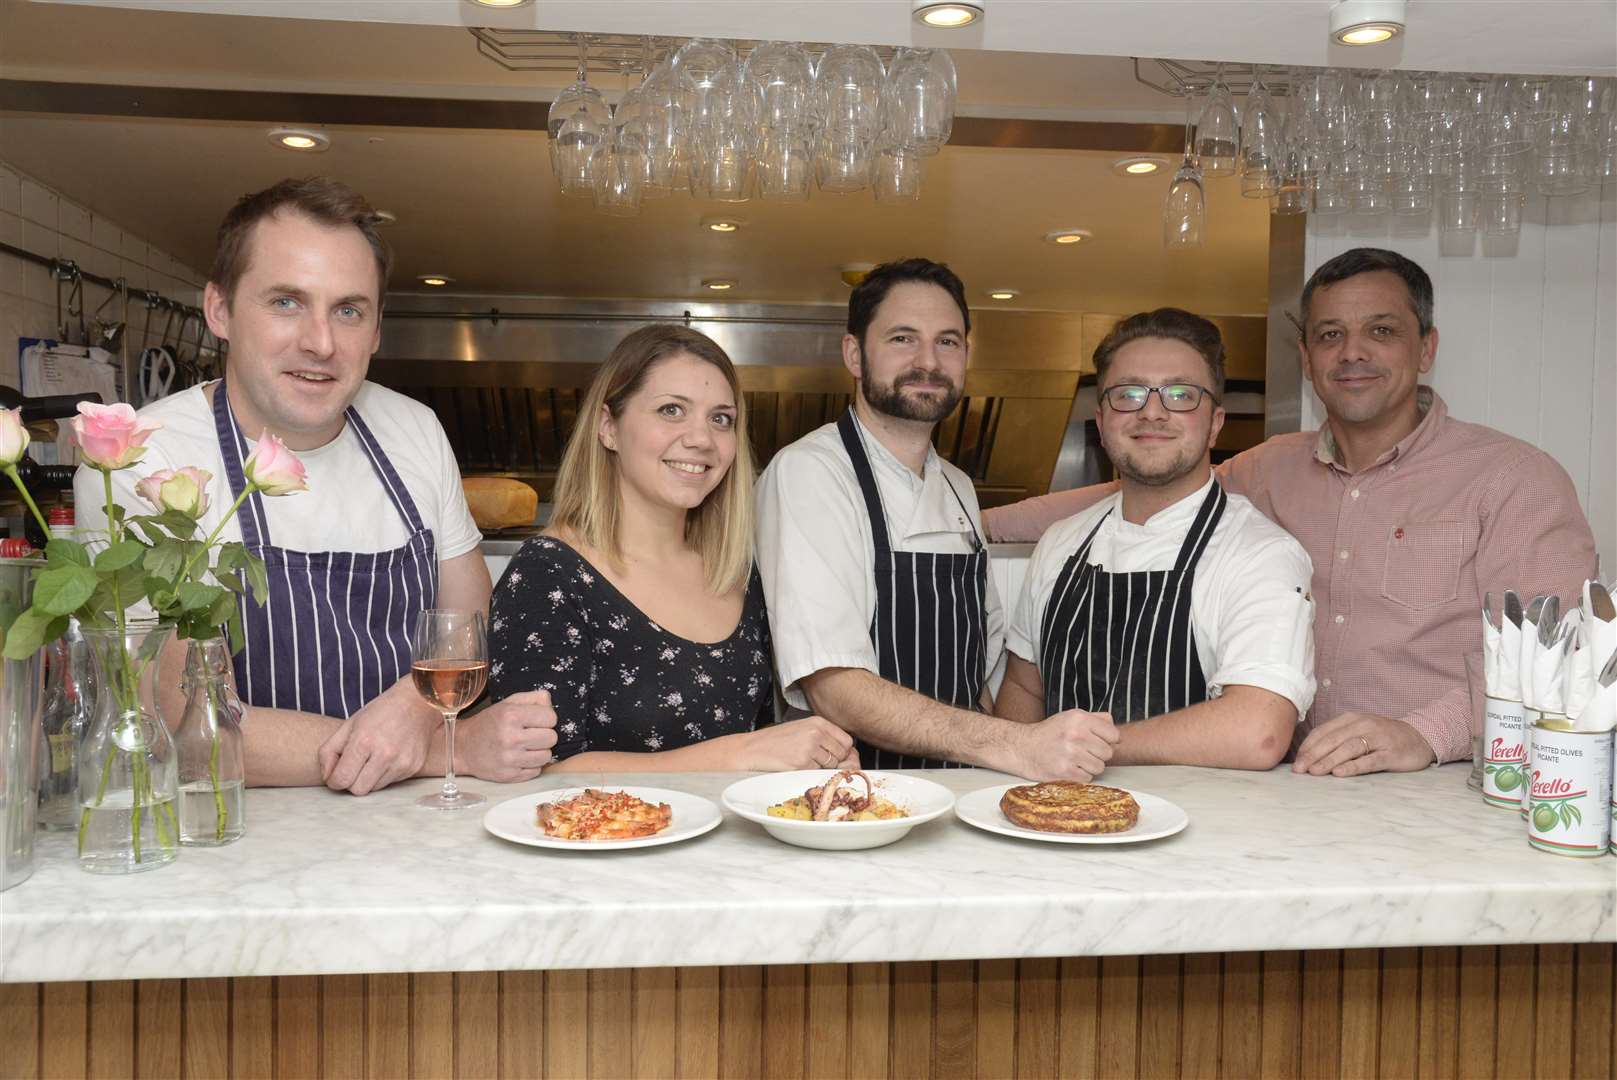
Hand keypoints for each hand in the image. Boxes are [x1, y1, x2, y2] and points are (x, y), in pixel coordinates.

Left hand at [318, 678, 440, 795]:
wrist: (418, 702)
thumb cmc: (380, 712)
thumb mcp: (349, 725)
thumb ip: (329, 752)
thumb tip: (327, 777)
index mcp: (364, 741)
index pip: (341, 780)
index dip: (334, 780)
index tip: (337, 774)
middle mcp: (385, 754)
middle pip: (358, 790)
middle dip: (352, 782)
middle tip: (355, 767)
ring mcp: (402, 762)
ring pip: (375, 789)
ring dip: (369, 778)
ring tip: (374, 759)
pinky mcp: (413, 767)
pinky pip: (391, 783)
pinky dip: (385, 774)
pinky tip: (389, 757)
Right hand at [456, 690, 559, 782]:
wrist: (463, 747)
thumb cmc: (489, 723)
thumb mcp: (508, 703)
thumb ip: (533, 698)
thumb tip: (550, 704)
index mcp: (511, 715)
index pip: (551, 718)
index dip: (546, 718)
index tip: (536, 720)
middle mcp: (511, 737)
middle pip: (552, 738)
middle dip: (544, 735)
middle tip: (531, 734)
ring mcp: (510, 759)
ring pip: (546, 756)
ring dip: (540, 751)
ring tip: (526, 747)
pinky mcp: (509, 776)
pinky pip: (536, 771)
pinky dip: (531, 765)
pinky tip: (520, 758)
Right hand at [725, 716, 856, 771]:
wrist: (752, 750)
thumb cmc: (775, 742)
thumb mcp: (802, 731)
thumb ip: (824, 738)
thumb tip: (850, 756)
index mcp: (818, 722)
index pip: (847, 741)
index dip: (843, 752)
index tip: (834, 757)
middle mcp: (816, 732)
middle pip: (842, 754)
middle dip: (834, 762)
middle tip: (816, 762)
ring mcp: (810, 747)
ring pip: (831, 765)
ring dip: (820, 769)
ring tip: (803, 763)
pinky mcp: (802, 762)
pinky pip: (817, 773)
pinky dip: (809, 774)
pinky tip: (796, 767)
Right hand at [1011, 709, 1119, 780]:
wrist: (1022, 748)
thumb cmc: (1049, 733)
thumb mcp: (1071, 717)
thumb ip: (1096, 719)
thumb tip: (1117, 733)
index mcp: (1079, 719)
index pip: (1114, 735)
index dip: (1107, 740)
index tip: (1096, 741)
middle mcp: (1076, 734)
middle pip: (1108, 753)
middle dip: (1097, 754)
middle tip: (1082, 751)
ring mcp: (1070, 754)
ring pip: (1099, 767)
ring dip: (1089, 766)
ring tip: (1074, 760)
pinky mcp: (1064, 771)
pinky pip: (1087, 778)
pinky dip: (1079, 776)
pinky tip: (1068, 767)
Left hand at [1292, 712, 1435, 776]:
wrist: (1420, 737)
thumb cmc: (1383, 737)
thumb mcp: (1359, 731)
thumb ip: (1338, 738)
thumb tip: (1308, 755)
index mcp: (1352, 719)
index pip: (1324, 731)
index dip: (1308, 746)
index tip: (1296, 761)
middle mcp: (1364, 725)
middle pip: (1333, 740)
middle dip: (1313, 755)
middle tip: (1299, 770)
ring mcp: (1378, 739)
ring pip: (1348, 749)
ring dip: (1328, 761)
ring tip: (1314, 772)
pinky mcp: (1391, 753)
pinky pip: (1369, 760)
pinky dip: (1353, 767)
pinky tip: (1339, 774)